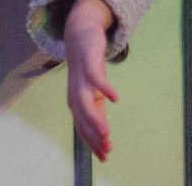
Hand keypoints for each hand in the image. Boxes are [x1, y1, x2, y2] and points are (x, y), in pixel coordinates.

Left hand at [64, 0, 116, 161]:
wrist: (80, 33)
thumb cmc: (87, 65)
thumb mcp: (92, 90)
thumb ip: (95, 109)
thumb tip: (101, 132)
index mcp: (77, 101)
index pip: (84, 126)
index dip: (93, 142)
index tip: (105, 157)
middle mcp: (76, 92)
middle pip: (83, 118)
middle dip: (93, 136)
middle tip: (106, 150)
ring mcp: (81, 78)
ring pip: (86, 103)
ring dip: (95, 119)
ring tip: (107, 132)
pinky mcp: (89, 63)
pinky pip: (96, 78)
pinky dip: (104, 89)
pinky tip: (115, 98)